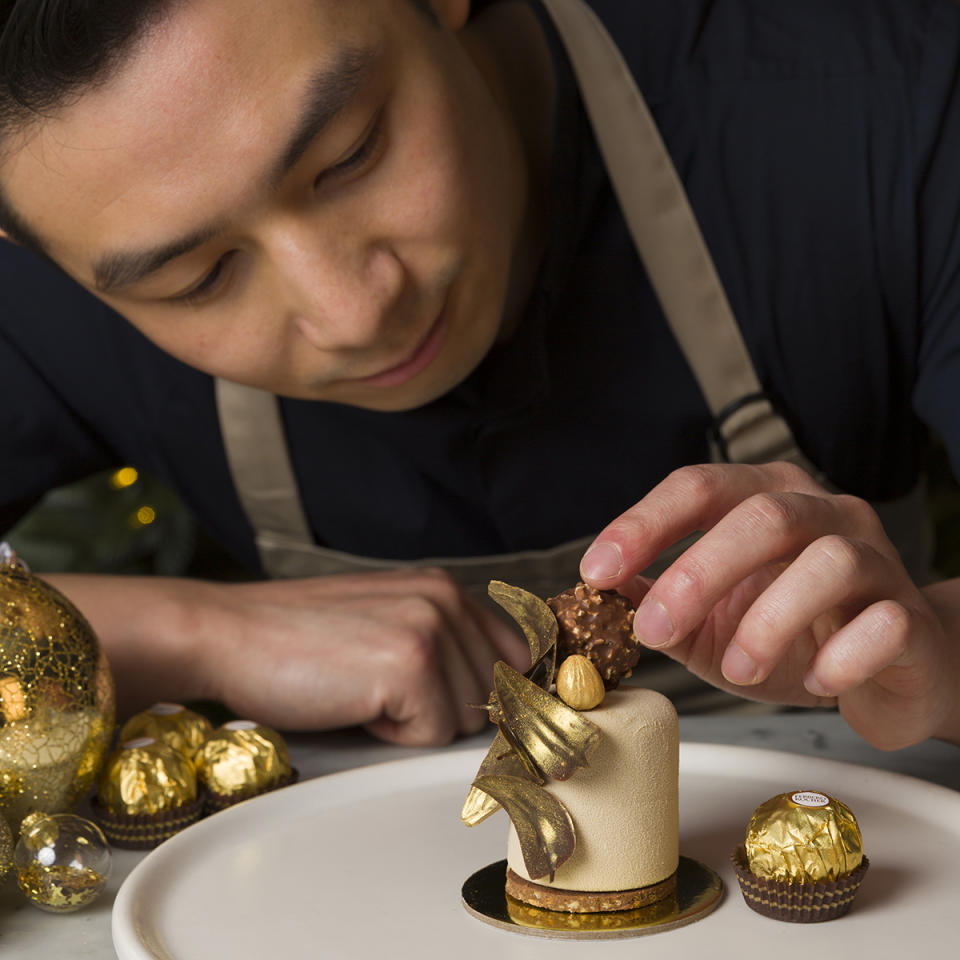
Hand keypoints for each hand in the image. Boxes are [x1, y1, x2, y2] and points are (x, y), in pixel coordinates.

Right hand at [49, 568, 528, 746]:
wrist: (225, 636)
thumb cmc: (294, 642)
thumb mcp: (384, 626)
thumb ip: (444, 646)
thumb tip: (500, 699)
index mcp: (443, 587)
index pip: (514, 655)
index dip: (488, 693)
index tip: (457, 707)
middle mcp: (445, 598)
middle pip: (489, 696)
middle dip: (436, 710)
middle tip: (374, 688)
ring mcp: (430, 627)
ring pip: (464, 719)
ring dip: (412, 722)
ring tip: (359, 690)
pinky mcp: (410, 664)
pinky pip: (430, 736)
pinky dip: (390, 736)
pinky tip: (351, 702)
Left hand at [579, 462, 959, 748]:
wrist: (893, 670)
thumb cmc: (795, 639)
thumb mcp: (710, 622)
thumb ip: (657, 601)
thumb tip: (600, 588)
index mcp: (766, 499)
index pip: (698, 488)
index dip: (643, 525)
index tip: (597, 570)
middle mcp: (824, 513)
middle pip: (761, 516)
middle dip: (697, 573)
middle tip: (654, 630)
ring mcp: (876, 559)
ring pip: (830, 560)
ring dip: (768, 621)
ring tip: (738, 670)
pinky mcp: (912, 616)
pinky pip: (885, 623)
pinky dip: (841, 656)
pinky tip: (817, 678)